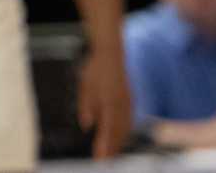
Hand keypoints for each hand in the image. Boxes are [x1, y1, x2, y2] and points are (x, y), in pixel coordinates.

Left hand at [76, 43, 132, 159]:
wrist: (111, 54)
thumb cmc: (95, 70)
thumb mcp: (85, 86)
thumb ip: (86, 106)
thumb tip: (86, 126)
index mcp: (110, 102)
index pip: (107, 129)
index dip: (104, 145)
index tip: (100, 158)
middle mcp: (121, 105)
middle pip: (118, 132)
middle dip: (111, 148)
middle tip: (103, 161)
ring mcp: (128, 103)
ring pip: (125, 128)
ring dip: (118, 142)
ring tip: (110, 154)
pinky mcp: (129, 101)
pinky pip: (128, 121)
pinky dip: (123, 132)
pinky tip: (119, 138)